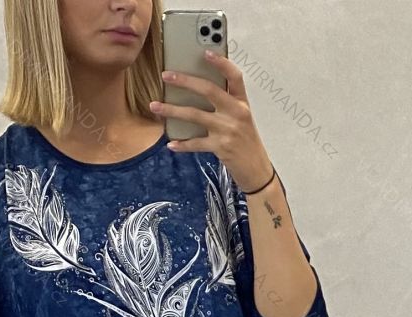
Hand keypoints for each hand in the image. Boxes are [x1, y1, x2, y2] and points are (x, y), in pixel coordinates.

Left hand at [149, 50, 273, 192]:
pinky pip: (196, 143)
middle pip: (208, 90)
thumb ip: (226, 104)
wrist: (257, 170)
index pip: (234, 76)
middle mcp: (236, 113)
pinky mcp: (220, 147)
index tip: (205, 52)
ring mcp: (228, 130)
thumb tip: (198, 91)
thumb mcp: (241, 119)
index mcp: (242, 102)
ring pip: (195, 115)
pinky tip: (171, 144)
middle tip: (166, 76)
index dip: (221, 62)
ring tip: (155, 106)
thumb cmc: (246, 142)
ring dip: (172, 110)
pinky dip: (182, 144)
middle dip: (185, 81)